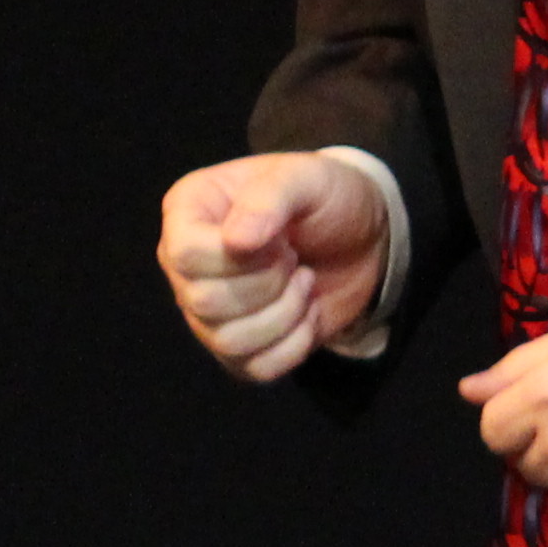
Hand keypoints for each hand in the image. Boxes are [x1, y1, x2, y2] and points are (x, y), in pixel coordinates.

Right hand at [155, 151, 392, 382]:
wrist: (362, 238)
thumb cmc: (324, 197)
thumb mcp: (306, 177)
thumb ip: (270, 198)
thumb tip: (235, 241)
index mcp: (188, 211)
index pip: (186, 254)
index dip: (239, 257)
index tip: (279, 238)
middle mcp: (185, 265)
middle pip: (204, 302)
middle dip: (268, 284)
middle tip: (293, 257)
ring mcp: (206, 313)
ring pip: (228, 342)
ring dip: (284, 315)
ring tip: (304, 282)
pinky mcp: (237, 350)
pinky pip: (255, 369)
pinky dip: (295, 345)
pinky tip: (309, 313)